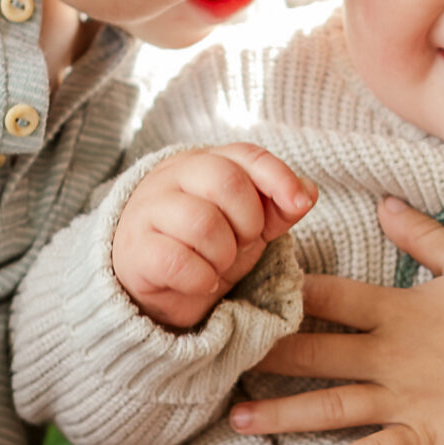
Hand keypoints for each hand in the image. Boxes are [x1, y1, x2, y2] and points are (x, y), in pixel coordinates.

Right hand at [112, 144, 315, 328]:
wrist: (154, 289)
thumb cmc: (204, 248)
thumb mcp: (248, 226)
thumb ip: (277, 207)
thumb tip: (308, 191)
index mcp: (203, 162)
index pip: (246, 155)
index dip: (278, 177)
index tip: (299, 205)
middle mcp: (172, 177)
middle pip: (225, 181)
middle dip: (248, 222)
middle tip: (241, 244)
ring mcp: (148, 210)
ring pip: (202, 222)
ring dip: (223, 255)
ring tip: (217, 264)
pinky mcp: (135, 250)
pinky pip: (177, 260)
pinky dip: (201, 278)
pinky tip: (200, 281)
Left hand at [231, 195, 443, 444]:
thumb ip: (422, 234)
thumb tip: (384, 202)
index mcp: (397, 310)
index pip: (329, 298)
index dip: (286, 294)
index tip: (245, 291)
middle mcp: (388, 355)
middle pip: (314, 353)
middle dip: (264, 357)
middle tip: (216, 361)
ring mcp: (402, 399)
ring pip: (329, 406)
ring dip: (281, 414)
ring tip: (237, 420)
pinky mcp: (421, 437)